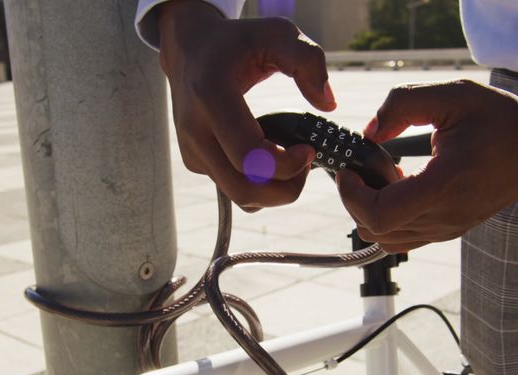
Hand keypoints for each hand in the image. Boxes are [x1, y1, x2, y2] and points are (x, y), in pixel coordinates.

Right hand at [157, 0, 335, 210]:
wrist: (189, 49)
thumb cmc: (238, 40)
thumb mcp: (277, 33)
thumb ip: (308, 60)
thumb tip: (328, 104)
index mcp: (212, 95)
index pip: (249, 155)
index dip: (286, 165)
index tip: (309, 149)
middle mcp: (195, 129)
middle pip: (244, 190)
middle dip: (286, 190)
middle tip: (306, 163)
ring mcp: (191, 150)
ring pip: (239, 197)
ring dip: (274, 191)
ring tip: (290, 162)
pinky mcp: (194, 162)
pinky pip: (232, 190)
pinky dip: (259, 184)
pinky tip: (269, 157)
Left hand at [336, 80, 517, 251]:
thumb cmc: (499, 118)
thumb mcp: (452, 95)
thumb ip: (403, 104)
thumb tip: (370, 131)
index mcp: (444, 185)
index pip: (380, 215)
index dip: (352, 195)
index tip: (350, 169)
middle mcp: (446, 216)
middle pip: (376, 230)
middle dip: (356, 201)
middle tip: (362, 169)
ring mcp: (449, 228)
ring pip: (387, 240)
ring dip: (372, 212)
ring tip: (382, 178)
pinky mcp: (451, 230)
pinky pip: (405, 239)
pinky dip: (390, 221)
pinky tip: (399, 188)